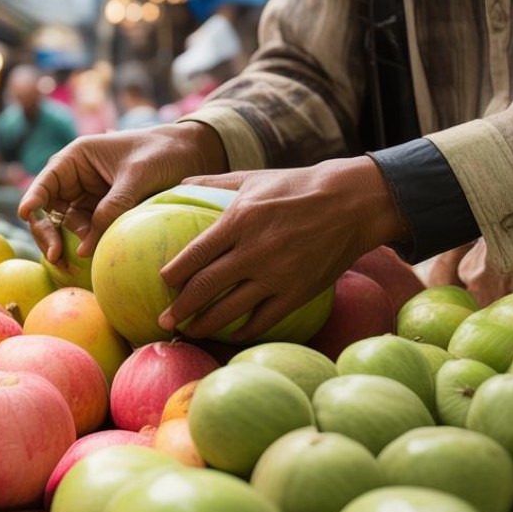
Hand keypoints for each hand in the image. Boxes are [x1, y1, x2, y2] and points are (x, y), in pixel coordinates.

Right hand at [17, 122, 227, 261]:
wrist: (195, 154)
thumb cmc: (163, 153)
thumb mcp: (136, 177)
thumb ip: (111, 209)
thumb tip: (83, 250)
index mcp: (77, 158)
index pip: (46, 182)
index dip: (33, 200)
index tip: (27, 216)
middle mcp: (76, 179)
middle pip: (49, 210)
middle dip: (48, 232)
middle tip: (56, 256)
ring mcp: (88, 199)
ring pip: (67, 227)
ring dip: (70, 243)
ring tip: (79, 260)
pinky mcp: (103, 215)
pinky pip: (88, 234)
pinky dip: (87, 247)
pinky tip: (90, 261)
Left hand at [159, 157, 409, 340]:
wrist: (351, 204)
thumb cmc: (297, 187)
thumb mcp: (253, 178)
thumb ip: (213, 183)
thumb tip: (179, 184)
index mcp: (239, 220)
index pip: (195, 254)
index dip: (173, 274)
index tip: (161, 283)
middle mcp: (254, 251)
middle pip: (205, 287)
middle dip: (180, 308)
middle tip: (164, 321)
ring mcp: (276, 276)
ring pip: (230, 311)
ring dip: (205, 325)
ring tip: (190, 331)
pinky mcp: (297, 294)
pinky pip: (262, 321)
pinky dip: (243, 331)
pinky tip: (231, 333)